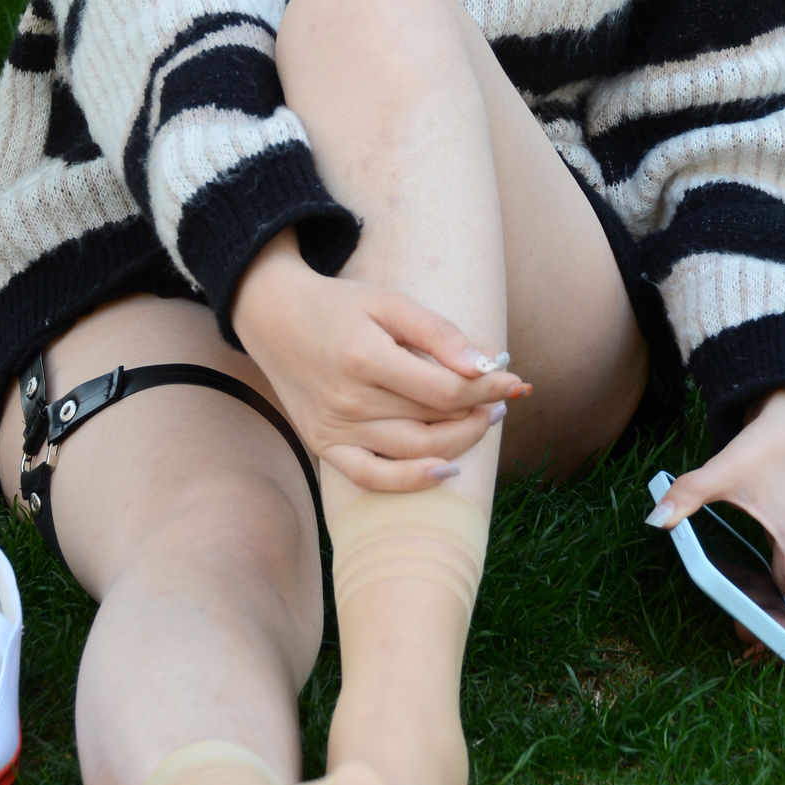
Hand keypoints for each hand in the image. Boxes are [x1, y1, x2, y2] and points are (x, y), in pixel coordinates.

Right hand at [229, 230, 527, 491]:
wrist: (274, 318)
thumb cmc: (339, 307)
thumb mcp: (390, 303)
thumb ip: (439, 333)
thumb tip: (487, 365)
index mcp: (364, 357)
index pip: (445, 389)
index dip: (487, 387)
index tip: (510, 378)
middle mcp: (347, 400)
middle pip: (434, 419)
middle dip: (478, 409)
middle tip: (501, 397)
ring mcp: (334, 428)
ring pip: (415, 450)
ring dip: (460, 440)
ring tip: (482, 419)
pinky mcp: (324, 445)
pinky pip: (372, 476)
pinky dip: (411, 480)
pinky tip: (445, 469)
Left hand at [648, 389, 784, 653]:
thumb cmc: (768, 446)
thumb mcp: (726, 468)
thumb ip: (689, 493)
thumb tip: (655, 518)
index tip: (757, 641)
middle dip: (772, 638)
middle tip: (735, 641)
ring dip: (766, 621)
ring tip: (733, 629)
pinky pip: (779, 588)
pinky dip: (762, 601)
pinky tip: (734, 599)